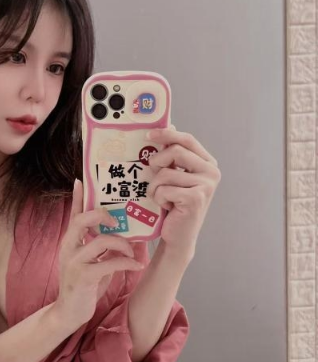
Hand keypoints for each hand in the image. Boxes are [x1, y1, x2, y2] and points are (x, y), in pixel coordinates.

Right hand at [55, 179, 144, 330]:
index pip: (74, 214)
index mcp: (71, 241)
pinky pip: (108, 263)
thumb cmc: (84, 286)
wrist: (69, 313)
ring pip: (100, 241)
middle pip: (82, 220)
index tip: (81, 179)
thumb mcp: (93, 262)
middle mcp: (69, 247)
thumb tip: (125, 235)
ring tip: (133, 251)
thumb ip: (103, 247)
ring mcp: (73, 261)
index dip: (78, 196)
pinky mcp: (82, 277)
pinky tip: (137, 266)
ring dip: (122, 243)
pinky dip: (126, 262)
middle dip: (102, 215)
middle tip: (117, 220)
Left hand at [146, 125, 220, 257]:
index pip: (187, 139)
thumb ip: (173, 155)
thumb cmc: (174, 204)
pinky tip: (167, 207)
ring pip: (166, 173)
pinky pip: (165, 189)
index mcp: (207, 163)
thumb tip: (169, 125)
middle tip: (153, 176)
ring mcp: (206, 186)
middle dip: (157, 162)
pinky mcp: (196, 199)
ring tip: (161, 197)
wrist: (178, 235)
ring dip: (155, 186)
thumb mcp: (174, 176)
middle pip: (175, 151)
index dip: (167, 134)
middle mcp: (211, 172)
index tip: (148, 134)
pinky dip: (159, 198)